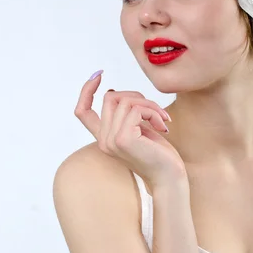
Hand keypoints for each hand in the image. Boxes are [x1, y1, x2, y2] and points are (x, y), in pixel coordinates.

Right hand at [74, 72, 187, 191]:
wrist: (170, 178)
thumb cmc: (160, 154)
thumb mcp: (139, 129)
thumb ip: (125, 115)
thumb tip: (112, 91)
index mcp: (104, 138)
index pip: (82, 112)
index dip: (86, 91)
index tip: (99, 74)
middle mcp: (103, 140)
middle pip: (111, 98)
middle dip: (138, 97)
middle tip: (157, 112)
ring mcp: (111, 140)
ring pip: (126, 101)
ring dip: (150, 105)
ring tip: (163, 120)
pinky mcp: (123, 139)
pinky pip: (136, 109)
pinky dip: (154, 112)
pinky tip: (164, 126)